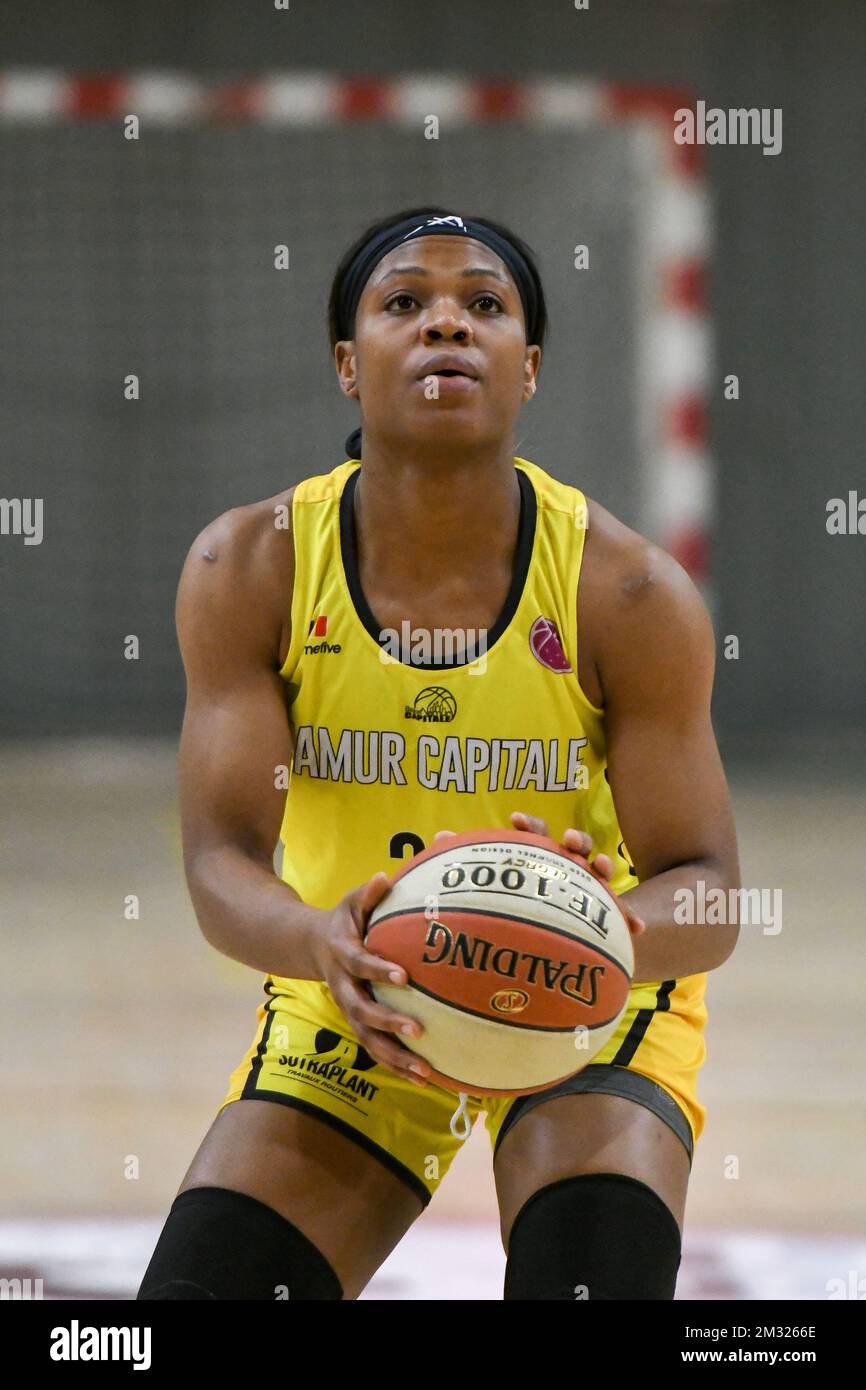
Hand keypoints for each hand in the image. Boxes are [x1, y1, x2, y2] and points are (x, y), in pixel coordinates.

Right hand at [308, 871, 431, 1086]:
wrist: (311, 947)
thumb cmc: (343, 920)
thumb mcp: (350, 901)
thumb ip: (368, 893)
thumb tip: (384, 876)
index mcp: (343, 955)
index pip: (360, 964)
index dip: (378, 970)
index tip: (404, 977)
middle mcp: (343, 988)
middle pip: (362, 1012)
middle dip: (389, 1023)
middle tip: (418, 1031)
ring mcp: (348, 1010)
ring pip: (368, 1040)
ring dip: (395, 1057)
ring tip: (425, 1071)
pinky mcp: (357, 1025)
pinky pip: (375, 1049)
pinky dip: (397, 1066)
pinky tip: (423, 1079)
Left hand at [431, 818, 644, 939]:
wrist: (547, 935)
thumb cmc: (512, 902)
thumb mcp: (488, 883)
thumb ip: (467, 862)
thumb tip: (439, 838)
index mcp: (537, 854)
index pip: (534, 832)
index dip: (528, 825)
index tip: (514, 822)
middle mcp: (564, 865)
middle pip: (574, 845)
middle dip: (573, 840)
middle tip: (566, 841)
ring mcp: (586, 886)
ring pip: (599, 870)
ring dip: (602, 865)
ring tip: (603, 868)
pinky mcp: (602, 911)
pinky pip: (618, 912)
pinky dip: (628, 917)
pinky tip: (636, 927)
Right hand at [508, 811, 644, 937]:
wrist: (546, 919)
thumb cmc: (575, 918)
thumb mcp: (597, 921)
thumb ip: (616, 919)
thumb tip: (642, 926)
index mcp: (590, 878)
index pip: (600, 869)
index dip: (603, 866)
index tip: (601, 863)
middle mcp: (572, 863)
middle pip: (578, 847)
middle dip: (578, 841)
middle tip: (570, 839)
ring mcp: (551, 855)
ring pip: (550, 836)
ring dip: (543, 828)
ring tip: (530, 823)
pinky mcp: (531, 851)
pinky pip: (528, 835)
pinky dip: (525, 825)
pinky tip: (515, 819)